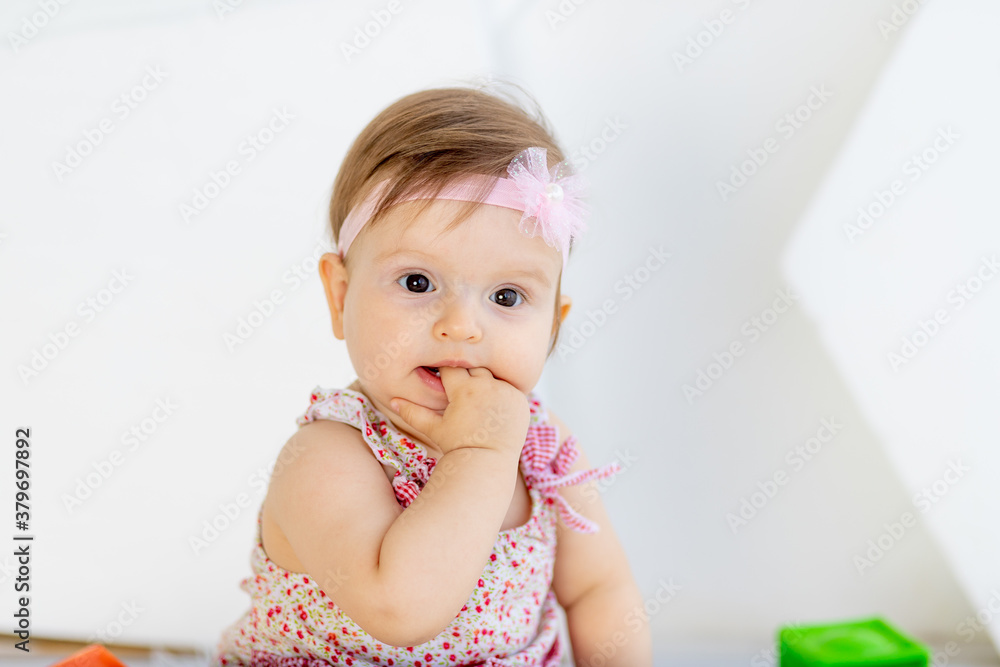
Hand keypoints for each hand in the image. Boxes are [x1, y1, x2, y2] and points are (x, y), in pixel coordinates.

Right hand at [389, 367, 529, 457]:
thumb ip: (413, 412)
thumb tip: (392, 401)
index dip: (447, 376)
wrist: (488, 463)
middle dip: (468, 378)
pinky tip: (495, 410)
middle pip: (474, 369)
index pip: (452, 369)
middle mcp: (487, 386)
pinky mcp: (520, 399)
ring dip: (486, 385)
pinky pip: (509, 388)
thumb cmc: (457, 446)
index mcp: (464, 389)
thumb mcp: (434, 429)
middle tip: (464, 396)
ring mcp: (506, 392)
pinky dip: (502, 395)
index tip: (447, 385)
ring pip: (492, 377)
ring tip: (479, 404)